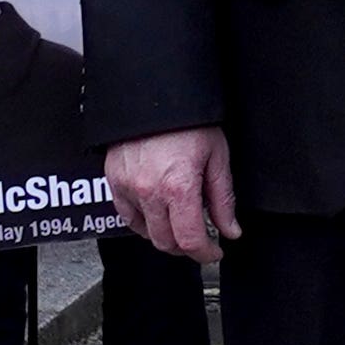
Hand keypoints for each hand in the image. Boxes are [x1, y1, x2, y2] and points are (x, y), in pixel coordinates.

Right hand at [109, 127, 239, 258]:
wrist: (156, 91)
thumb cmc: (189, 119)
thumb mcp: (217, 156)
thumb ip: (223, 199)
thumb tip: (231, 230)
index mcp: (178, 187)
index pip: (189, 240)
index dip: (205, 253)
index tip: (214, 251)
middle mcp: (148, 191)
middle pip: (165, 242)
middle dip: (186, 248)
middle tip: (200, 240)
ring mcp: (127, 186)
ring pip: (144, 231)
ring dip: (164, 235)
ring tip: (179, 223)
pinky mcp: (113, 179)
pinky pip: (125, 214)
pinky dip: (142, 221)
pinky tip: (156, 213)